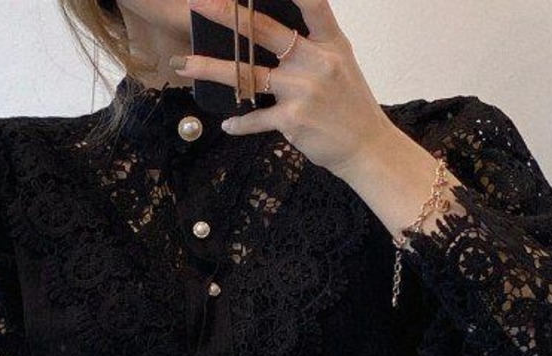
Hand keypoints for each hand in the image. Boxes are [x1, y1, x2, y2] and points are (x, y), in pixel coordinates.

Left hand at [174, 0, 399, 178]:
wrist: (367, 146)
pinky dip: (241, 123)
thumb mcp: (340, 61)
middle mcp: (315, 60)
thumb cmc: (350, 103)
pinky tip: (227, 124)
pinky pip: (258, 118)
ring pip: (248, 75)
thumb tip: (274, 29)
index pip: (309, 3)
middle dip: (228, 14)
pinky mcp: (294, 120)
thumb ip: (312, 41)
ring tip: (184, 65)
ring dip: (212, 69)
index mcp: (329, 41)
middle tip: (198, 2)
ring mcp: (303, 90)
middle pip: (265, 30)